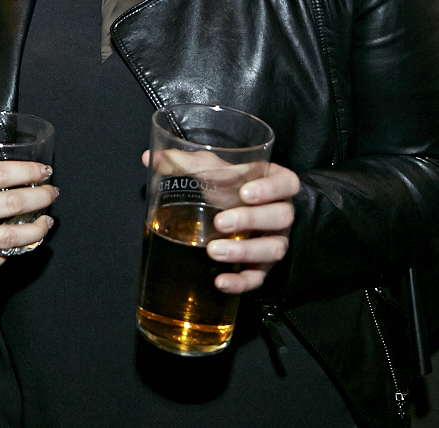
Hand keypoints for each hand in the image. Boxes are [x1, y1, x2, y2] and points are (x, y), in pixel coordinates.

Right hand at [0, 155, 57, 276]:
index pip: (0, 176)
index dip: (29, 172)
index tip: (44, 170)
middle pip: (12, 206)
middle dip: (40, 199)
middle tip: (52, 193)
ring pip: (8, 239)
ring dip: (34, 231)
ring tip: (46, 223)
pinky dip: (7, 255)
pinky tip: (16, 247)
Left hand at [142, 151, 298, 293]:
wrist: (230, 212)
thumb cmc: (226, 186)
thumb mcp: (209, 170)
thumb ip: (184, 162)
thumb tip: (151, 157)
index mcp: (273, 184)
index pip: (287, 183)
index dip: (272, 189)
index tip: (245, 192)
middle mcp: (280, 213)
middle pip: (281, 217)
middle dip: (251, 220)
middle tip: (220, 222)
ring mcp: (274, 240)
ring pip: (273, 249)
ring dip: (244, 251)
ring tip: (214, 251)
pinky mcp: (263, 265)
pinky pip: (259, 277)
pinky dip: (241, 282)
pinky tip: (220, 281)